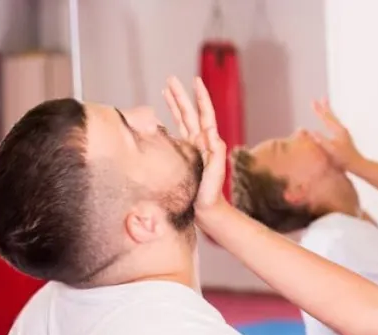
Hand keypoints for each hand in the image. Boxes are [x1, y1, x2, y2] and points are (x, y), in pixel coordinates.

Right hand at [163, 75, 227, 214]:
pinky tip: (161, 118)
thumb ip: (216, 154)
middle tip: (170, 79)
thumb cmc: (211, 195)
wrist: (207, 211)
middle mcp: (200, 142)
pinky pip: (176, 134)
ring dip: (174, 105)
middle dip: (180, 96)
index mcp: (208, 143)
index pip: (205, 114)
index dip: (201, 97)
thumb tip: (212, 132)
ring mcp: (192, 148)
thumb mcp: (215, 174)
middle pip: (190, 113)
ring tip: (165, 90)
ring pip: (182, 121)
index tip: (195, 81)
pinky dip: (169, 123)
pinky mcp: (184, 156)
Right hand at [310, 99, 362, 171]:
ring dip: (328, 113)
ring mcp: (344, 134)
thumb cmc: (344, 160)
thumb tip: (312, 132)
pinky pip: (335, 125)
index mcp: (339, 131)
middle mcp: (342, 130)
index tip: (312, 101)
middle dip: (324, 108)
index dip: (319, 110)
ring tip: (325, 107)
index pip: (326, 118)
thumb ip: (322, 141)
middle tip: (320, 98)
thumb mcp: (331, 150)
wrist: (358, 165)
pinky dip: (330, 121)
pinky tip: (330, 124)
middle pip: (331, 116)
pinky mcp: (344, 138)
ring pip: (334, 120)